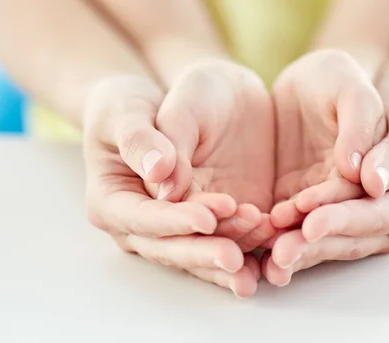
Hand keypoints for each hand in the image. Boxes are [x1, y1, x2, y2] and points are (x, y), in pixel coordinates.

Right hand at [83, 65, 273, 297]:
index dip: (173, 223)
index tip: (206, 218)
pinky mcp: (209, 220)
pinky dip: (252, 243)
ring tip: (266, 240)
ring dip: (235, 251)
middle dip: (205, 253)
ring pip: (204, 251)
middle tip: (234, 258)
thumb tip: (161, 177)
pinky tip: (276, 242)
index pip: (142, 220)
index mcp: (111, 202)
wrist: (159, 100)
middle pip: (173, 248)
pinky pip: (229, 238)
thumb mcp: (127, 110)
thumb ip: (141, 141)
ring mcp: (177, 227)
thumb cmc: (130, 104)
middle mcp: (142, 227)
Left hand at [265, 51, 388, 285]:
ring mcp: (347, 222)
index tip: (313, 222)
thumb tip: (371, 181)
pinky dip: (281, 240)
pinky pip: (300, 233)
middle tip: (281, 252)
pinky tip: (258, 247)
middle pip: (348, 240)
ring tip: (269, 258)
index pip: (379, 215)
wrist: (359, 101)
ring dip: (295, 251)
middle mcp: (382, 220)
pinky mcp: (317, 216)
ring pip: (322, 243)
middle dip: (313, 247)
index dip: (346, 221)